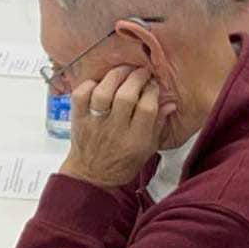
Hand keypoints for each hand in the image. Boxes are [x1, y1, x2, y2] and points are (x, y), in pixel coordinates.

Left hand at [60, 65, 163, 188]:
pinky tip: (99, 83)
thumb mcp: (148, 149)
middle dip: (136, 78)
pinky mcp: (78, 119)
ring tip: (123, 71)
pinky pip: (80, 96)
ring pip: (102, 93)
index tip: (153, 85)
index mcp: (135, 140)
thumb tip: (170, 103)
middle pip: (126, 96)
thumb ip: (158, 125)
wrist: (91, 175)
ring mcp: (94, 124)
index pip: (147, 108)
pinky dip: (89, 85)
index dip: (152, 91)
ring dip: (114, 77)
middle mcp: (115, 130)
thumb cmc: (123, 162)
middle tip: (141, 72)